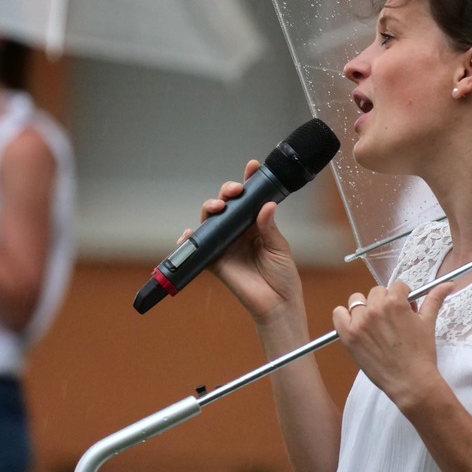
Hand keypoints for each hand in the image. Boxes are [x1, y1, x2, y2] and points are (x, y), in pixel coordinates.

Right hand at [188, 159, 302, 325]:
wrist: (276, 304)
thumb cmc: (282, 276)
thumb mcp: (279, 247)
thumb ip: (269, 227)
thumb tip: (266, 205)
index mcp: (257, 224)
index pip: (251, 199)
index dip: (249, 181)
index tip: (252, 166)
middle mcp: (239, 231)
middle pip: (227, 205)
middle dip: (227, 192)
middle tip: (234, 191)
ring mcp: (225, 244)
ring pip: (211, 220)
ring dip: (210, 209)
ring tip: (217, 207)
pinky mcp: (215, 260)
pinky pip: (197, 247)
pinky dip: (189, 240)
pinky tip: (189, 234)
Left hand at [332, 280, 455, 407]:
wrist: (411, 382)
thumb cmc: (421, 353)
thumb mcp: (428, 322)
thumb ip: (435, 298)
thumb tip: (449, 284)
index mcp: (395, 302)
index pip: (397, 287)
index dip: (403, 298)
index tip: (406, 310)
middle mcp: (375, 309)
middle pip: (377, 292)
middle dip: (386, 302)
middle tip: (393, 320)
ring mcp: (359, 323)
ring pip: (357, 300)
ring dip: (366, 308)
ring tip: (376, 324)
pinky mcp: (348, 336)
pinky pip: (338, 314)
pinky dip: (345, 316)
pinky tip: (358, 326)